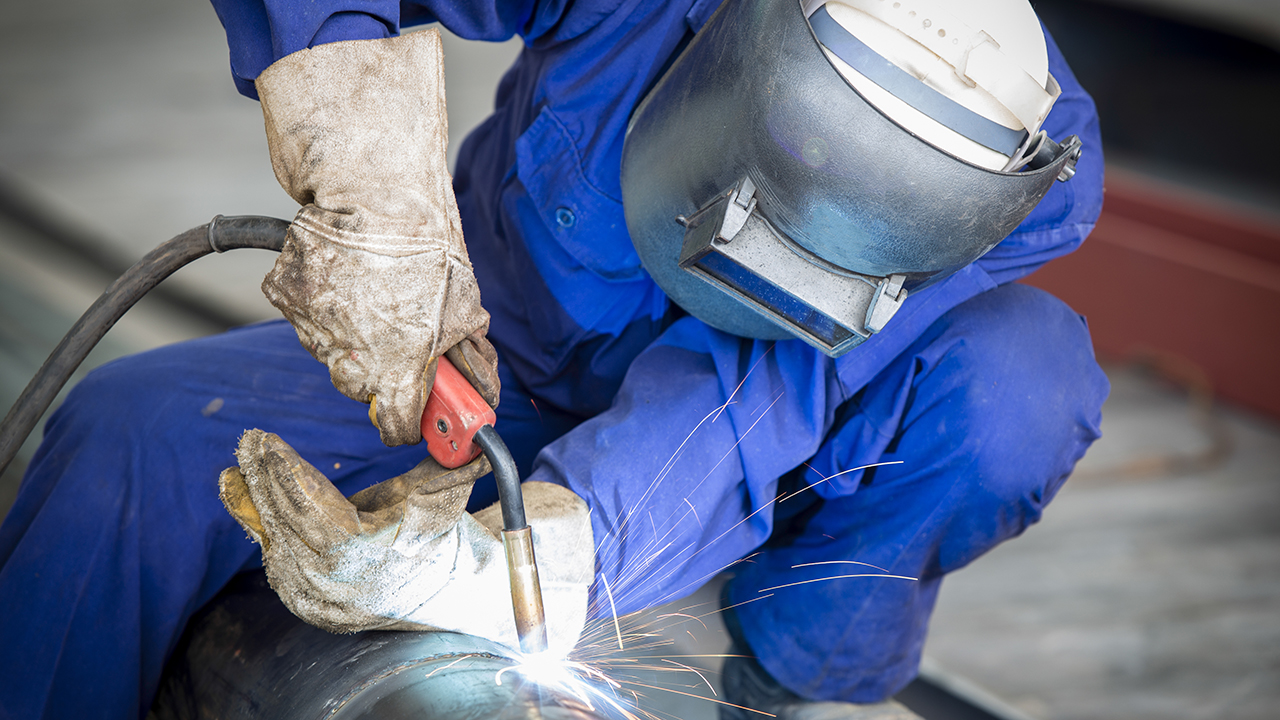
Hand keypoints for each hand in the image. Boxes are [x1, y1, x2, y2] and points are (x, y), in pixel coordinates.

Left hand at [221, 430, 593, 651]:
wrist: (449, 591)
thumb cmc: (443, 533)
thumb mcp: (443, 493)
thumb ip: (446, 460)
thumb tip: (473, 429)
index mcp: (367, 554)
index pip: (311, 506)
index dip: (284, 470)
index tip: (264, 439)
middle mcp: (338, 584)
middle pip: (287, 523)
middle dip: (263, 478)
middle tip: (247, 442)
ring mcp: (320, 602)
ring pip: (276, 543)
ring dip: (254, 503)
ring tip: (237, 469)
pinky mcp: (309, 607)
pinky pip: (276, 562)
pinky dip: (261, 530)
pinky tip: (245, 498)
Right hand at [255, 29, 498, 445]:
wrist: (375, 189)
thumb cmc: (427, 245)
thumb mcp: (467, 307)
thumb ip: (471, 360)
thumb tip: (484, 394)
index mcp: (398, 371)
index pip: (397, 428)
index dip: (410, 423)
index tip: (417, 414)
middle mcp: (351, 360)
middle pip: (362, 389)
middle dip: (382, 371)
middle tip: (400, 332)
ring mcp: (313, 329)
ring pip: (331, 351)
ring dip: (350, 334)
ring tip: (374, 290)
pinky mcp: (285, 297)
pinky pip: (306, 313)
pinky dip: (322, 300)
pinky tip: (345, 274)